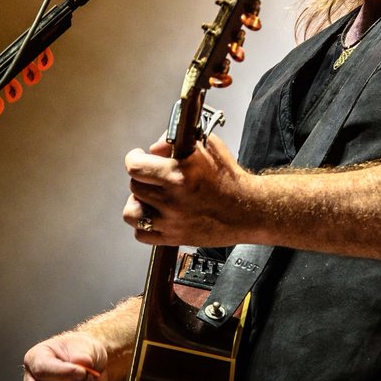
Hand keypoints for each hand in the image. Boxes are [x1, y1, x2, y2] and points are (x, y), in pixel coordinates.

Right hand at [22, 331, 108, 380]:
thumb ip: (83, 353)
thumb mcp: (85, 345)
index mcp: (35, 358)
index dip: (62, 373)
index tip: (82, 371)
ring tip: (87, 380)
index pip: (41, 370)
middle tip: (87, 374)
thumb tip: (82, 362)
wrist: (93, 364)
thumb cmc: (82, 351)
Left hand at [122, 133, 254, 244]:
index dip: (134, 158)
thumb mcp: (207, 146)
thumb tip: (155, 147)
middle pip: (134, 186)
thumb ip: (176, 141)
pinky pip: (141, 235)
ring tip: (149, 197)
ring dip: (138, 202)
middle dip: (142, 177)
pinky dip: (144, 225)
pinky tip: (155, 215)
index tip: (139, 156)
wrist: (248, 209)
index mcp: (178, 175)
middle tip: (152, 175)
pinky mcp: (173, 238)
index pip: (135, 167)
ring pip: (131, 212)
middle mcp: (172, 199)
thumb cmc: (229, 178)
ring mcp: (171, 221)